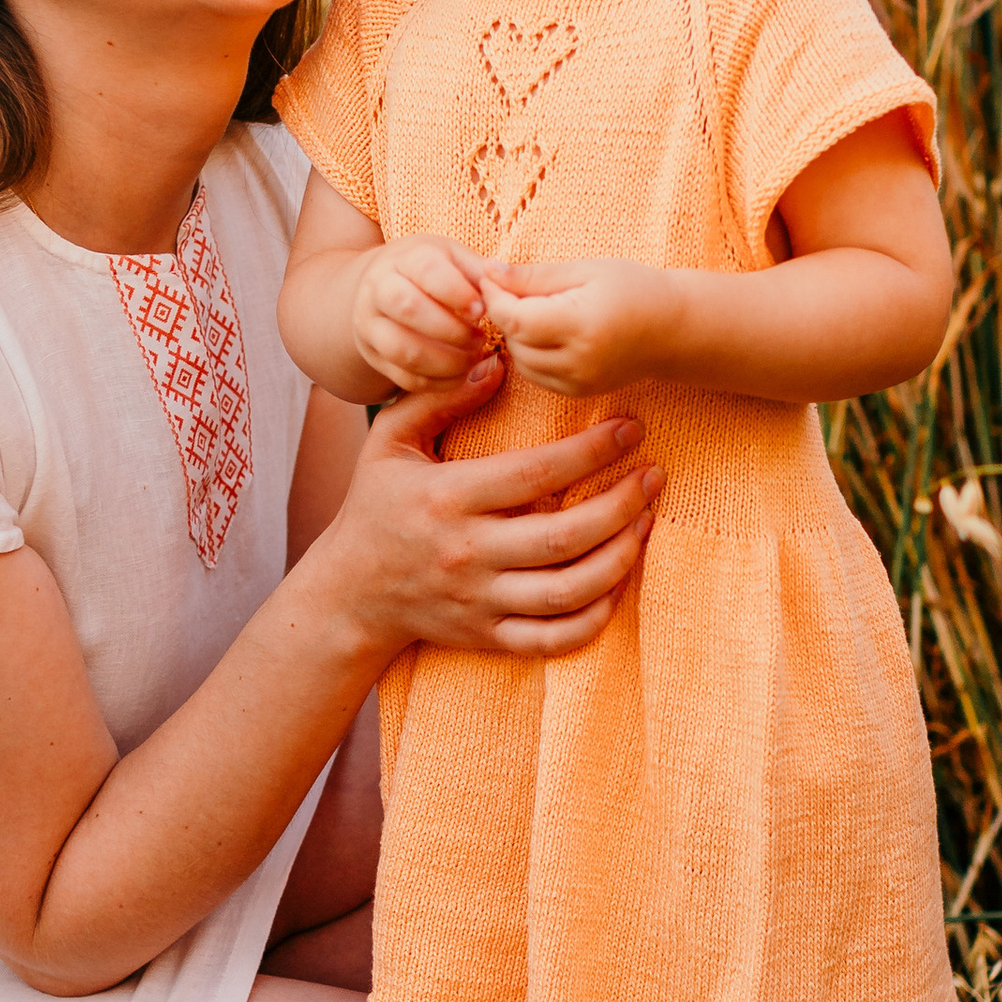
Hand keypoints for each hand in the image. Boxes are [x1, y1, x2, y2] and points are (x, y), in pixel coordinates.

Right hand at [321, 358, 662, 657]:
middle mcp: (468, 554)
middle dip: (622, 505)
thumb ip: (438, 398)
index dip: (591, 451)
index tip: (630, 429)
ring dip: (620, 558)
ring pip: (568, 591)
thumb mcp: (388, 441)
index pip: (534, 474)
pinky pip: (554, 640)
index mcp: (447, 500)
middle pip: (564, 537)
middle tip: (654, 477)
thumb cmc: (375, 508)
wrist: (347, 595)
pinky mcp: (487, 636)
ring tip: (646, 522)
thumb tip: (495, 362)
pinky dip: (594, 618)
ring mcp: (480, 601)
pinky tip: (617, 583)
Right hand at [350, 234, 500, 392]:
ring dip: (446, 362)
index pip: (427, 271)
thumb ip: (477, 270)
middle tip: (481, 339)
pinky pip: (403, 377)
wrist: (378, 287)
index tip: (481, 310)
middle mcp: (379, 290)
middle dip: (452, 330)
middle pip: (409, 309)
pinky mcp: (374, 355)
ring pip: (403, 350)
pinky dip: (437, 383)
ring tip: (473, 359)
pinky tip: (460, 375)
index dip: (457, 292)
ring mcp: (371, 325)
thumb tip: (504, 286)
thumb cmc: (427, 271)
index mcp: (404, 259)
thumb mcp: (451, 256)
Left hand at [478, 256, 681, 397]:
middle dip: (505, 314)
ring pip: (521, 361)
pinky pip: (536, 375)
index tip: (493, 276)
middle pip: (515, 340)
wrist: (674, 328)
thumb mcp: (585, 271)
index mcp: (582, 326)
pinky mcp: (579, 393)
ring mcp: (579, 382)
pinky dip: (530, 353)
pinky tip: (545, 331)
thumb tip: (489, 271)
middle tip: (512, 288)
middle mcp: (579, 362)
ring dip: (516, 335)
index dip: (495, 297)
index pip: (515, 318)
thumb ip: (534, 276)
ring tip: (533, 308)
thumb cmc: (634, 289)